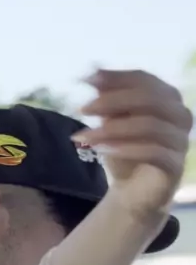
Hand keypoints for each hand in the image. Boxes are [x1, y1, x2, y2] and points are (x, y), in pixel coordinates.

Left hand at [74, 70, 191, 220]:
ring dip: (112, 129)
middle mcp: (181, 115)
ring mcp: (181, 140)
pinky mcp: (176, 165)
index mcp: (168, 98)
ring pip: (149, 126)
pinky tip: (101, 150)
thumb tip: (93, 71)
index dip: (116, 77)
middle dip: (112, 101)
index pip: (144, 79)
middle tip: (83, 109)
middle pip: (149, 99)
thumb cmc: (124, 151)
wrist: (132, 192)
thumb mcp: (111, 122)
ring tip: (84, 136)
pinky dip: (125, 148)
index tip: (87, 79)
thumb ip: (107, 97)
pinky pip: (153, 151)